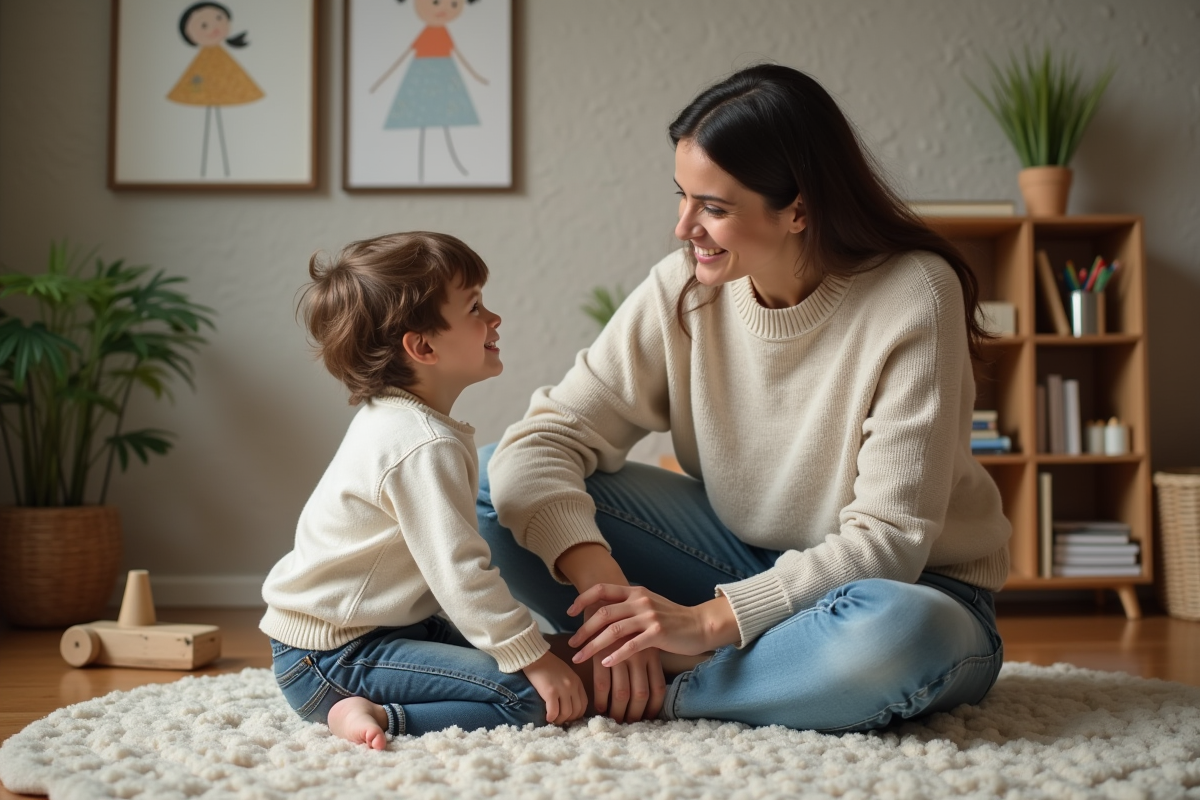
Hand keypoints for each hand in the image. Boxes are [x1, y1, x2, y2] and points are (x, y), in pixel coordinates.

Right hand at [521, 651, 587, 724]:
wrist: (535, 657)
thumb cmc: (548, 665)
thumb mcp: (566, 674)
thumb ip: (570, 686)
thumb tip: (568, 703)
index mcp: (577, 682)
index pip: (583, 704)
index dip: (577, 714)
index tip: (568, 717)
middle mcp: (572, 686)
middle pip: (576, 711)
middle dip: (568, 719)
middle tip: (560, 720)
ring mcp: (562, 689)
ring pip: (566, 713)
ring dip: (560, 720)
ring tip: (553, 719)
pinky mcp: (550, 692)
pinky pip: (554, 712)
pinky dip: (551, 717)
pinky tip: (547, 717)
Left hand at [567, 584, 738, 667]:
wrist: (701, 624)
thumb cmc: (673, 619)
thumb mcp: (648, 605)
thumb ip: (629, 606)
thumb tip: (604, 614)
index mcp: (635, 591)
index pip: (602, 589)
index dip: (583, 599)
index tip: (570, 612)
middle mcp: (640, 600)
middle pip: (603, 613)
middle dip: (584, 629)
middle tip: (572, 644)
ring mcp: (649, 616)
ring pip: (613, 630)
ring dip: (594, 645)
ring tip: (580, 657)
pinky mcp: (658, 633)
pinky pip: (631, 645)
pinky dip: (615, 655)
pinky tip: (605, 664)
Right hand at [579, 605, 665, 721]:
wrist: (606, 589)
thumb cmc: (627, 615)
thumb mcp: (643, 632)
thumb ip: (648, 652)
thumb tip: (650, 680)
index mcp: (652, 650)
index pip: (657, 686)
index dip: (652, 705)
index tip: (647, 718)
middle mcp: (640, 653)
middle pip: (640, 692)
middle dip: (633, 712)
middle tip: (627, 723)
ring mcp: (622, 655)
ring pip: (621, 691)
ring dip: (615, 709)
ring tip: (611, 718)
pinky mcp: (603, 652)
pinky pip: (602, 681)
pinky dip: (600, 696)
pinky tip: (598, 705)